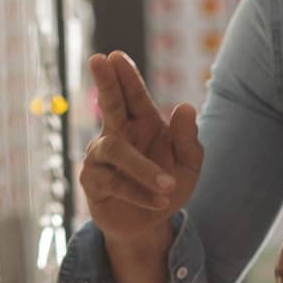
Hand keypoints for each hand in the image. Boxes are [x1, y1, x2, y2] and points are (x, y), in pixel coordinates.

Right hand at [79, 51, 202, 241]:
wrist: (149, 225)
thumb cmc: (167, 187)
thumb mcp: (189, 165)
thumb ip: (188, 139)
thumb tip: (185, 107)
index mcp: (141, 123)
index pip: (133, 95)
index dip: (125, 76)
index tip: (115, 56)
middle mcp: (117, 134)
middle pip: (109, 104)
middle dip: (105, 82)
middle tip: (98, 59)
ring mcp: (100, 157)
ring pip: (117, 151)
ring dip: (144, 169)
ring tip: (170, 185)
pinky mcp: (93, 182)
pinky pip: (114, 183)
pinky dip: (140, 193)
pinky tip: (160, 202)